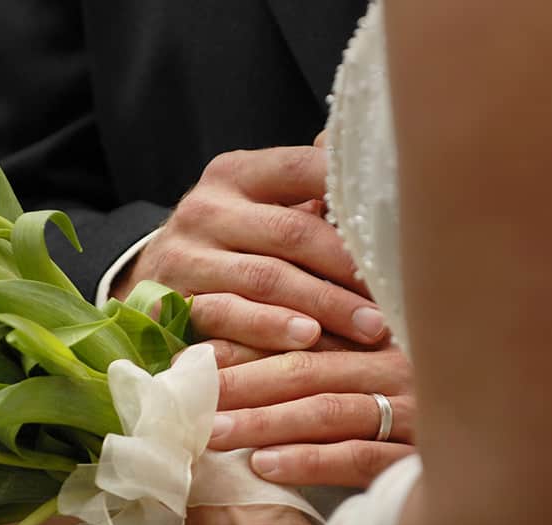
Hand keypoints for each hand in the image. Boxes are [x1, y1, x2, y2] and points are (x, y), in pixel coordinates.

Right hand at [111, 145, 386, 348]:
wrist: (150, 277)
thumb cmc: (227, 241)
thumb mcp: (257, 205)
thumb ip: (308, 188)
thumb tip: (379, 157)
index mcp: (235, 174)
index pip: (302, 169)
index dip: (352, 196)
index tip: (401, 228)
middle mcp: (206, 209)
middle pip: (290, 233)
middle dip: (347, 268)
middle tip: (394, 297)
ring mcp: (186, 255)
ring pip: (263, 278)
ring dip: (322, 306)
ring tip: (368, 329)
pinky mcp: (171, 300)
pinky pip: (226, 316)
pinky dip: (268, 328)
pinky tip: (307, 340)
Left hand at [209, 347, 415, 486]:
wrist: (479, 463)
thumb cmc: (393, 408)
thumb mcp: (351, 371)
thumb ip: (304, 357)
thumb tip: (219, 351)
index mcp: (376, 337)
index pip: (303, 334)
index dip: (246, 342)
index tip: (196, 356)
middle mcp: (397, 366)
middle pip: (307, 369)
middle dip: (243, 384)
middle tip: (191, 398)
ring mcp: (414, 410)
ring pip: (328, 410)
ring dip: (265, 421)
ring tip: (215, 432)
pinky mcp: (421, 459)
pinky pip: (358, 457)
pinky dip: (307, 460)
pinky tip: (264, 465)